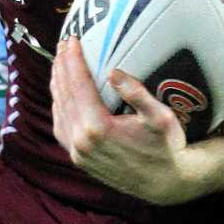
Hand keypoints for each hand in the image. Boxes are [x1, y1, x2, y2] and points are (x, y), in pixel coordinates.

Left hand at [50, 38, 195, 204]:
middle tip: (63, 45)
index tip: (72, 40)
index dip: (73, 60)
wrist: (165, 183)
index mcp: (98, 128)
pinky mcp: (78, 159)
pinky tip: (61, 94)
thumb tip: (114, 72)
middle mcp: (82, 141)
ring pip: (59, 111)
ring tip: (60, 63)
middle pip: (64, 95)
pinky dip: (59, 106)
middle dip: (62, 67)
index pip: (78, 85)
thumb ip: (136, 93)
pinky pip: (61, 127)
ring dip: (57, 84)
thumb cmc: (167, 148)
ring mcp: (78, 152)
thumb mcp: (159, 117)